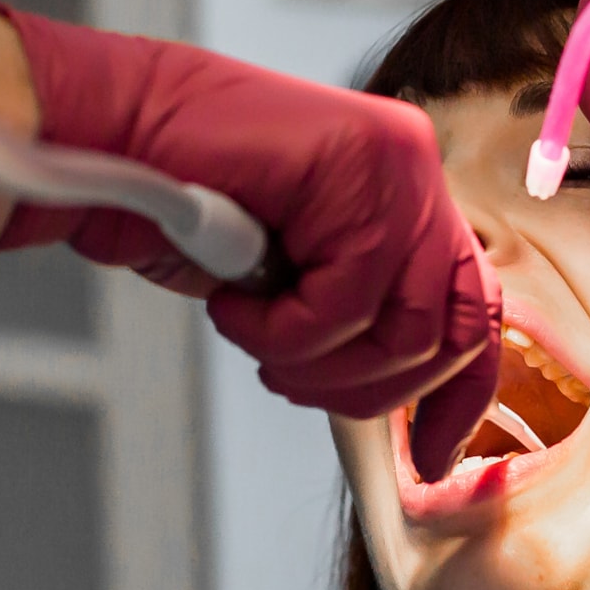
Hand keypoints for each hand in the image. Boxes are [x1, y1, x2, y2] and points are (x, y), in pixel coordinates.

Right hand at [0, 7, 500, 478]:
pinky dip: (278, 329)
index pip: (475, 313)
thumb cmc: (186, 201)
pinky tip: (232, 302)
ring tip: (253, 335)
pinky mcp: (361, 163)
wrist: (115, 130)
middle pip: (449, 335)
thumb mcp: (293, 275)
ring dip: (314, 360)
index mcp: (413, 199)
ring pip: (404, 330)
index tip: (428, 459)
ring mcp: (399, 164)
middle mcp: (418, 175)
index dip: (459, 398)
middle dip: (365, 389)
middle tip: (286, 375)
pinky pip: (346, 302)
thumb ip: (360, 310)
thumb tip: (410, 398)